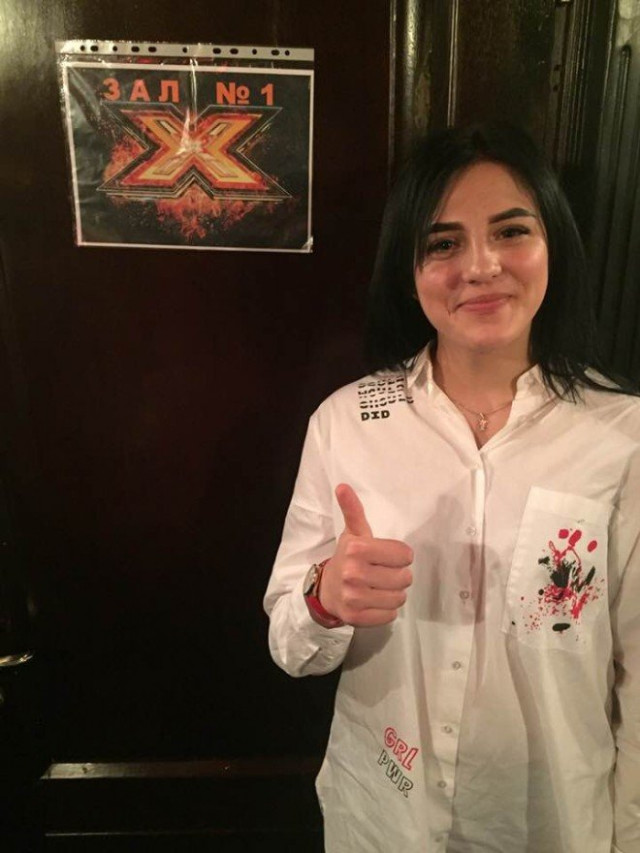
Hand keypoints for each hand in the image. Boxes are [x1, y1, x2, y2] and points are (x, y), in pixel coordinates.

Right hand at [319, 484, 412, 626]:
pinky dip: (386, 610)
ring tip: (380, 587)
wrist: (326, 590)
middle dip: (398, 575)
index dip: (399, 556)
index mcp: (356, 549)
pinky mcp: (356, 618)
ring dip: (394, 593)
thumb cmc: (347, 558)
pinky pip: (390, 615)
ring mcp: (354, 597)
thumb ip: (353, 510)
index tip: (386, 557)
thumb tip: (342, 486)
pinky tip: (374, 601)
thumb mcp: (352, 534)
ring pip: (400, 597)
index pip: (405, 554)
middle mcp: (354, 573)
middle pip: (405, 577)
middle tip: (383, 573)